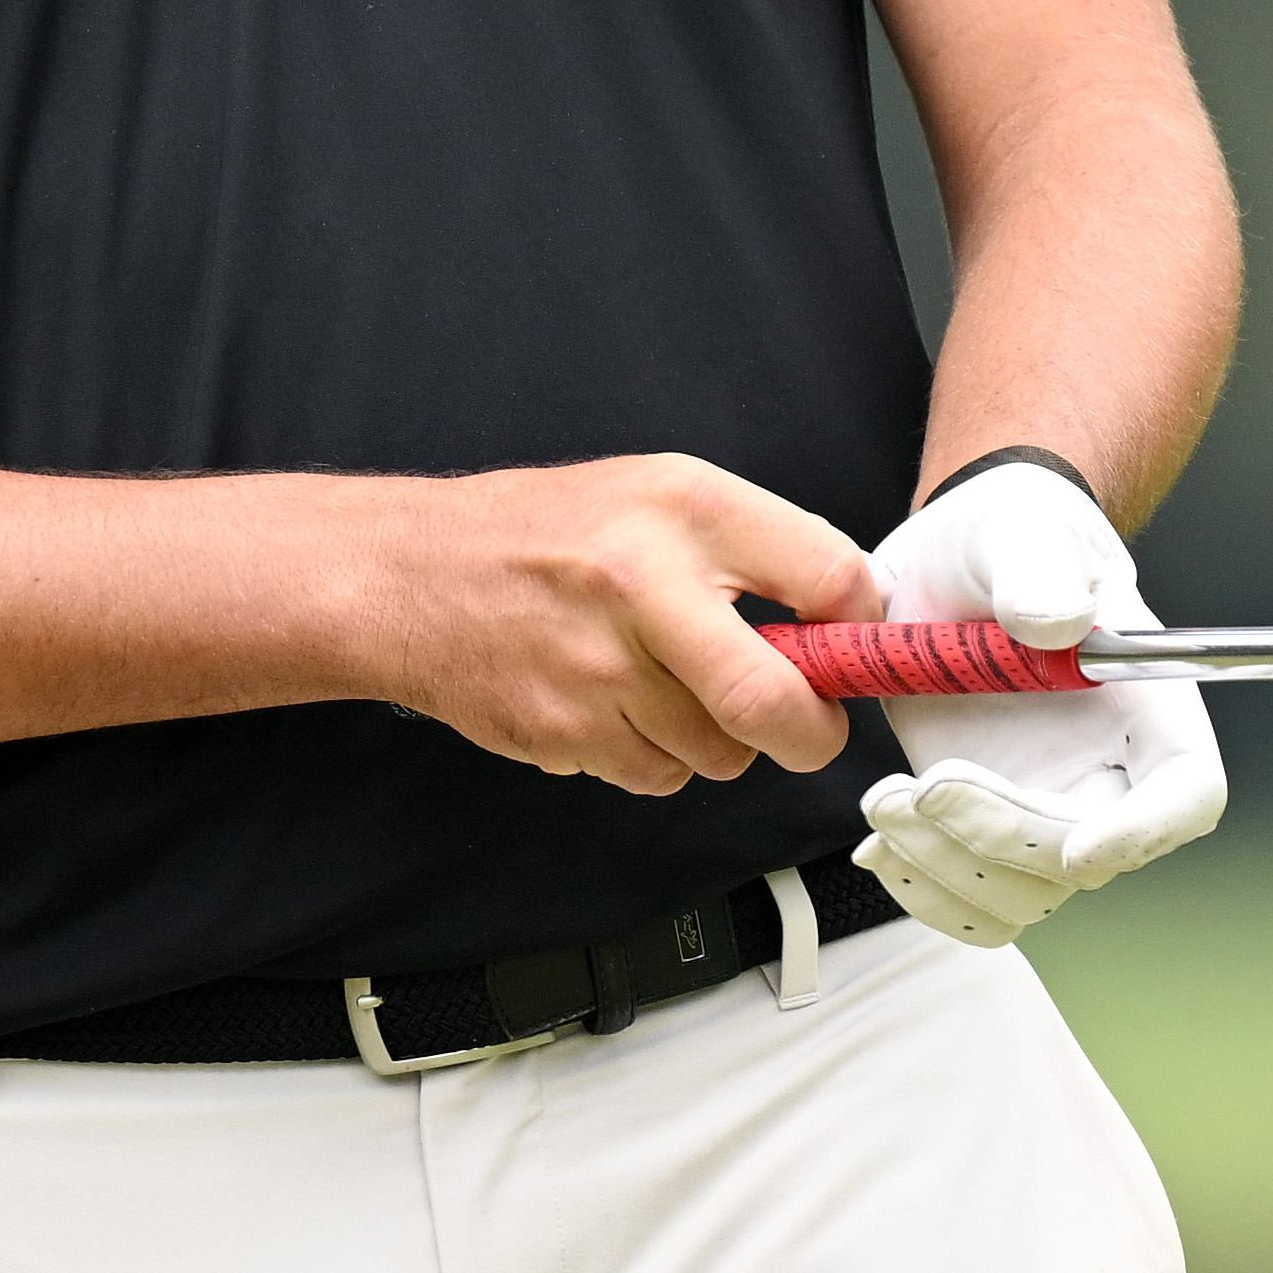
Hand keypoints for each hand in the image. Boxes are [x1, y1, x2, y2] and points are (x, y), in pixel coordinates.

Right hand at [365, 455, 873, 794]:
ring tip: (670, 684)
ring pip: (718, 754)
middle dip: (811, 731)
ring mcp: (597, 669)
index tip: (856, 644)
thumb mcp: (662, 494)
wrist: (410, 576)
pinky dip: (656, 758)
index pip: (828, 576)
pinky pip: (657, 777)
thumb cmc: (547, 532)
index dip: (861, 627)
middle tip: (809, 725)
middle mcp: (642, 584)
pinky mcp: (564, 733)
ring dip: (717, 739)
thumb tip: (848, 621)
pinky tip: (616, 705)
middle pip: (776, 702)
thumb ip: (757, 548)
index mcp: (684, 507)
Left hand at [849, 460, 1226, 945]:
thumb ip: (1040, 570)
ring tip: (885, 801)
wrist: (948, 560)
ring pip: (1019, 896)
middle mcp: (1103, 768)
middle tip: (927, 786)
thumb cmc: (1010, 536)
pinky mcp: (978, 824)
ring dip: (944, 868)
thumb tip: (1055, 621)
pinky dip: (919, 886)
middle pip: (1086, 858)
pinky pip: (967, 898)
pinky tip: (881, 835)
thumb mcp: (1023, 532)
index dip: (1144, 833)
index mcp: (1144, 701)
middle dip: (1000, 838)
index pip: (1187, 791)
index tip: (1076, 846)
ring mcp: (1040, 804)